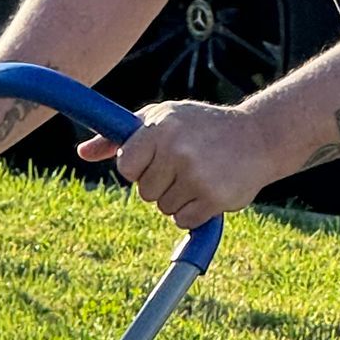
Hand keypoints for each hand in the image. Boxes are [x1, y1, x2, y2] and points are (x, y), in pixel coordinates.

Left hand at [77, 98, 279, 229]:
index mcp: (161, 127)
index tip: (157, 159)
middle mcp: (177, 150)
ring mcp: (196, 175)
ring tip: (201, 175)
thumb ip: (119, 138)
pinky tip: (209, 190)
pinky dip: (193, 212)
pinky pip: (183, 220)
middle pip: (145, 191)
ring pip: (163, 207)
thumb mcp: (161, 119)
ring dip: (178, 198)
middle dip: (160, 184)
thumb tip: (82, 153)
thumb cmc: (201, 126)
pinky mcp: (214, 198)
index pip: (126, 167)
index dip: (140, 168)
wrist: (257, 137)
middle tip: (186, 165)